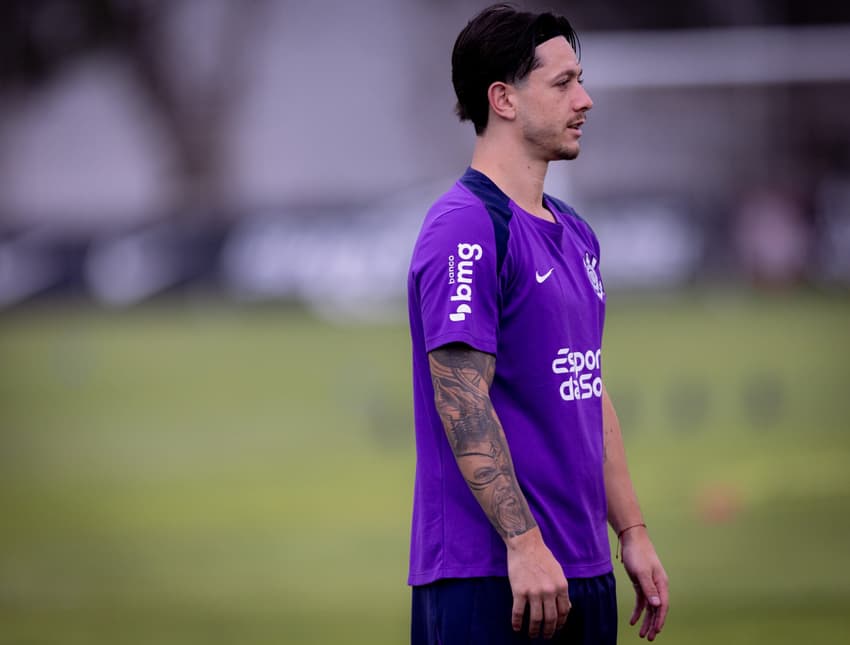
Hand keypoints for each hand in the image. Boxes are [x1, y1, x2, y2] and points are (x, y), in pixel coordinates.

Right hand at [506, 527, 569, 639]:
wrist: (525, 544)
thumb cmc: (542, 556)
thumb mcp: (558, 572)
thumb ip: (562, 590)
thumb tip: (566, 608)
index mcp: (561, 586)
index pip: (564, 612)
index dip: (561, 623)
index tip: (557, 628)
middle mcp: (549, 591)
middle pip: (551, 619)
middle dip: (548, 631)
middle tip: (545, 636)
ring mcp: (534, 592)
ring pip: (536, 619)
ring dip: (534, 630)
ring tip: (532, 635)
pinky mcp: (519, 591)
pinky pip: (518, 612)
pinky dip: (517, 623)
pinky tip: (516, 628)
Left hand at [620, 526, 668, 640]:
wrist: (632, 539)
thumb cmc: (638, 553)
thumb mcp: (642, 572)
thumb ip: (649, 589)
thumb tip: (657, 605)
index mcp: (661, 583)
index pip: (663, 605)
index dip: (660, 619)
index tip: (656, 631)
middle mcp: (658, 586)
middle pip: (657, 609)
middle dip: (653, 624)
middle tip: (649, 638)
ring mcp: (650, 585)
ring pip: (650, 607)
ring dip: (646, 620)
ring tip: (642, 634)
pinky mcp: (641, 583)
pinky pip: (641, 601)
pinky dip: (638, 611)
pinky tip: (633, 621)